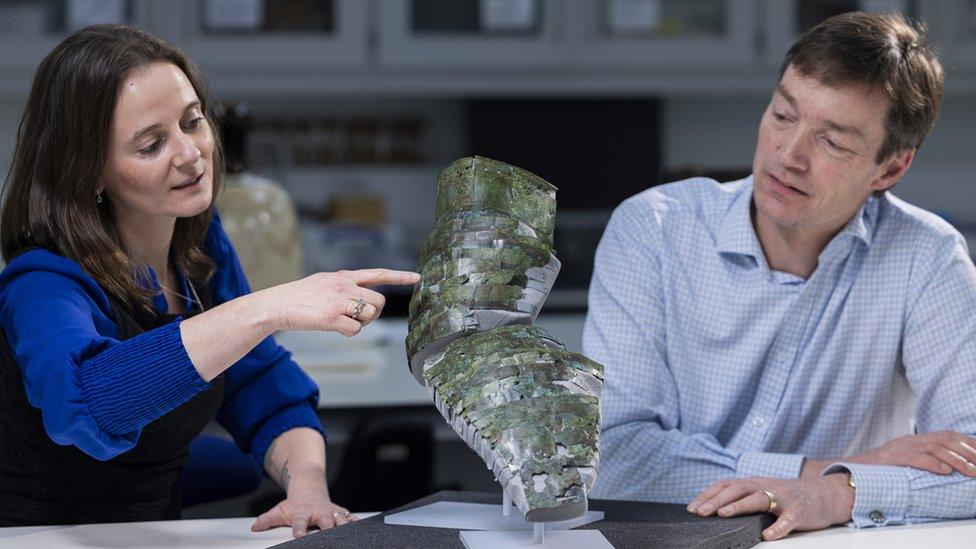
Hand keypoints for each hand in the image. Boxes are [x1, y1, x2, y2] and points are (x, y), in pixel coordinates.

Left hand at [250, 491, 358, 537]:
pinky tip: (364, 532)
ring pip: (342, 520)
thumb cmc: (296, 504)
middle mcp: (319, 512)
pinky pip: (352, 519)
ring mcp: (332, 512)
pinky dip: (358, 524)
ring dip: (345, 527)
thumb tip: (255, 526)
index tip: (299, 536)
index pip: (299, 522)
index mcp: (303, 512)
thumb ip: (268, 519)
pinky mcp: (342, 513)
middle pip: (325, 521)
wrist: (310, 488)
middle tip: (330, 538)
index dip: (299, 529)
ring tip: (349, 537)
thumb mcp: (280, 510)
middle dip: (329, 530)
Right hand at [262, 269, 419, 334]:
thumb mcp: (325, 281)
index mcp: (345, 276)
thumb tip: (361, 295)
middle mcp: (345, 286)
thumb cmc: (301, 296)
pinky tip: (335, 327)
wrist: (278, 304)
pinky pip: (355, 330)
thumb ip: (345, 285)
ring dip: (360, 323)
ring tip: (342, 320)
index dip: (399, 276)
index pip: (378, 274)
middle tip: (357, 317)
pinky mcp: (332, 318)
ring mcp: (339, 301)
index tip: (417, 278)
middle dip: (373, 313)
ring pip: (369, 315)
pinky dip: (349, 332)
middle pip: (378, 301)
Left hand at [687, 475, 853, 540]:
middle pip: (737, 489)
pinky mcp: (799, 511)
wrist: (823, 494)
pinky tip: (767, 535)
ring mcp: (783, 498)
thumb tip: (712, 509)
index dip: (708, 495)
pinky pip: (787, 520)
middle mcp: (765, 486)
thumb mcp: (761, 491)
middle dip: (717, 500)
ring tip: (724, 515)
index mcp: (753, 483)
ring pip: (759, 499)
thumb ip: (742, 497)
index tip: (691, 507)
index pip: (725, 485)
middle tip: (700, 512)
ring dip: (739, 506)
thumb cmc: (786, 496)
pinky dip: (777, 527)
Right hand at [846, 431, 975, 476]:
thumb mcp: (904, 458)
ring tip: (972, 471)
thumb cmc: (880, 469)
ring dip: (957, 460)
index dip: (968, 442)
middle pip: (946, 439)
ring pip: (935, 448)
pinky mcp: (894, 458)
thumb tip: (948, 466)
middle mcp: (911, 440)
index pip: (948, 435)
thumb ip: (923, 457)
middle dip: (968, 451)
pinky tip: (945, 471)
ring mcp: (902, 448)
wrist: (853, 469)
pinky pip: (916, 458)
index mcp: (916, 439)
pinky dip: (933, 464)